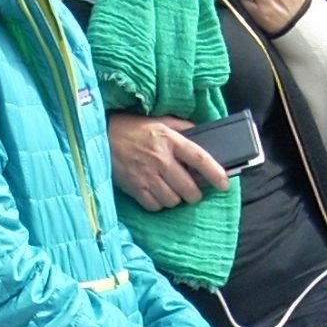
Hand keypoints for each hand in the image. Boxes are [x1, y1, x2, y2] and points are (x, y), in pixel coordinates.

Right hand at [107, 111, 229, 211]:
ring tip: (173, 190)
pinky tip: (158, 194)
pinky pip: (155, 206)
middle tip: (193, 191)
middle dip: (195, 194)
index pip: (199, 159)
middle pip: (189, 188)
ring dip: (177, 199)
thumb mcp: (160, 121)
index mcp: (169, 140)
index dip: (215, 173)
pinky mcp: (134, 187)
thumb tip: (203, 134)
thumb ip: (183, 127)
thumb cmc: (133, 128)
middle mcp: (160, 159)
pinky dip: (159, 204)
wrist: (102, 136)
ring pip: (173, 200)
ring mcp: (146, 175)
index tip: (225, 184)